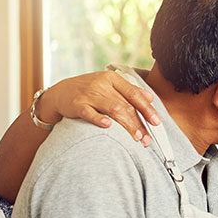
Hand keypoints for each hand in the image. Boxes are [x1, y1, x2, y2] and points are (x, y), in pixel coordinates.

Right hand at [40, 71, 160, 145]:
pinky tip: (108, 126)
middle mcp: (102, 85)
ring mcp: (89, 94)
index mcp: (113, 79)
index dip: (147, 108)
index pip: (134, 94)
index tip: (156, 122)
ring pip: (112, 109)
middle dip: (139, 123)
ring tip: (136, 138)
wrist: (61, 92)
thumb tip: (150, 98)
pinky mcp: (77, 104)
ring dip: (126, 124)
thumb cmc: (89, 90)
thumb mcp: (109, 85)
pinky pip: (89, 112)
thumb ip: (129, 91)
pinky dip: (99, 119)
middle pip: (125, 104)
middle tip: (147, 138)